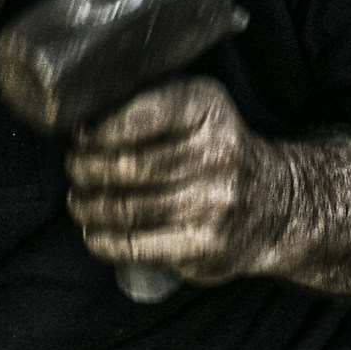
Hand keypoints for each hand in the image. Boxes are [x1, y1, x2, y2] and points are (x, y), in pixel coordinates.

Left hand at [64, 76, 288, 286]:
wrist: (274, 204)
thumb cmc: (217, 154)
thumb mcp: (198, 111)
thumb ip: (151, 103)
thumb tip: (85, 114)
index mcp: (207, 111)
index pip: (142, 115)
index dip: (100, 130)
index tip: (81, 137)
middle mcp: (216, 153)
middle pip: (128, 166)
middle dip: (87, 170)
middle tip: (75, 170)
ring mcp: (213, 202)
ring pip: (127, 208)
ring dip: (89, 208)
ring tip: (79, 203)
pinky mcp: (205, 244)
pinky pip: (138, 246)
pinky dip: (104, 242)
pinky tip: (94, 234)